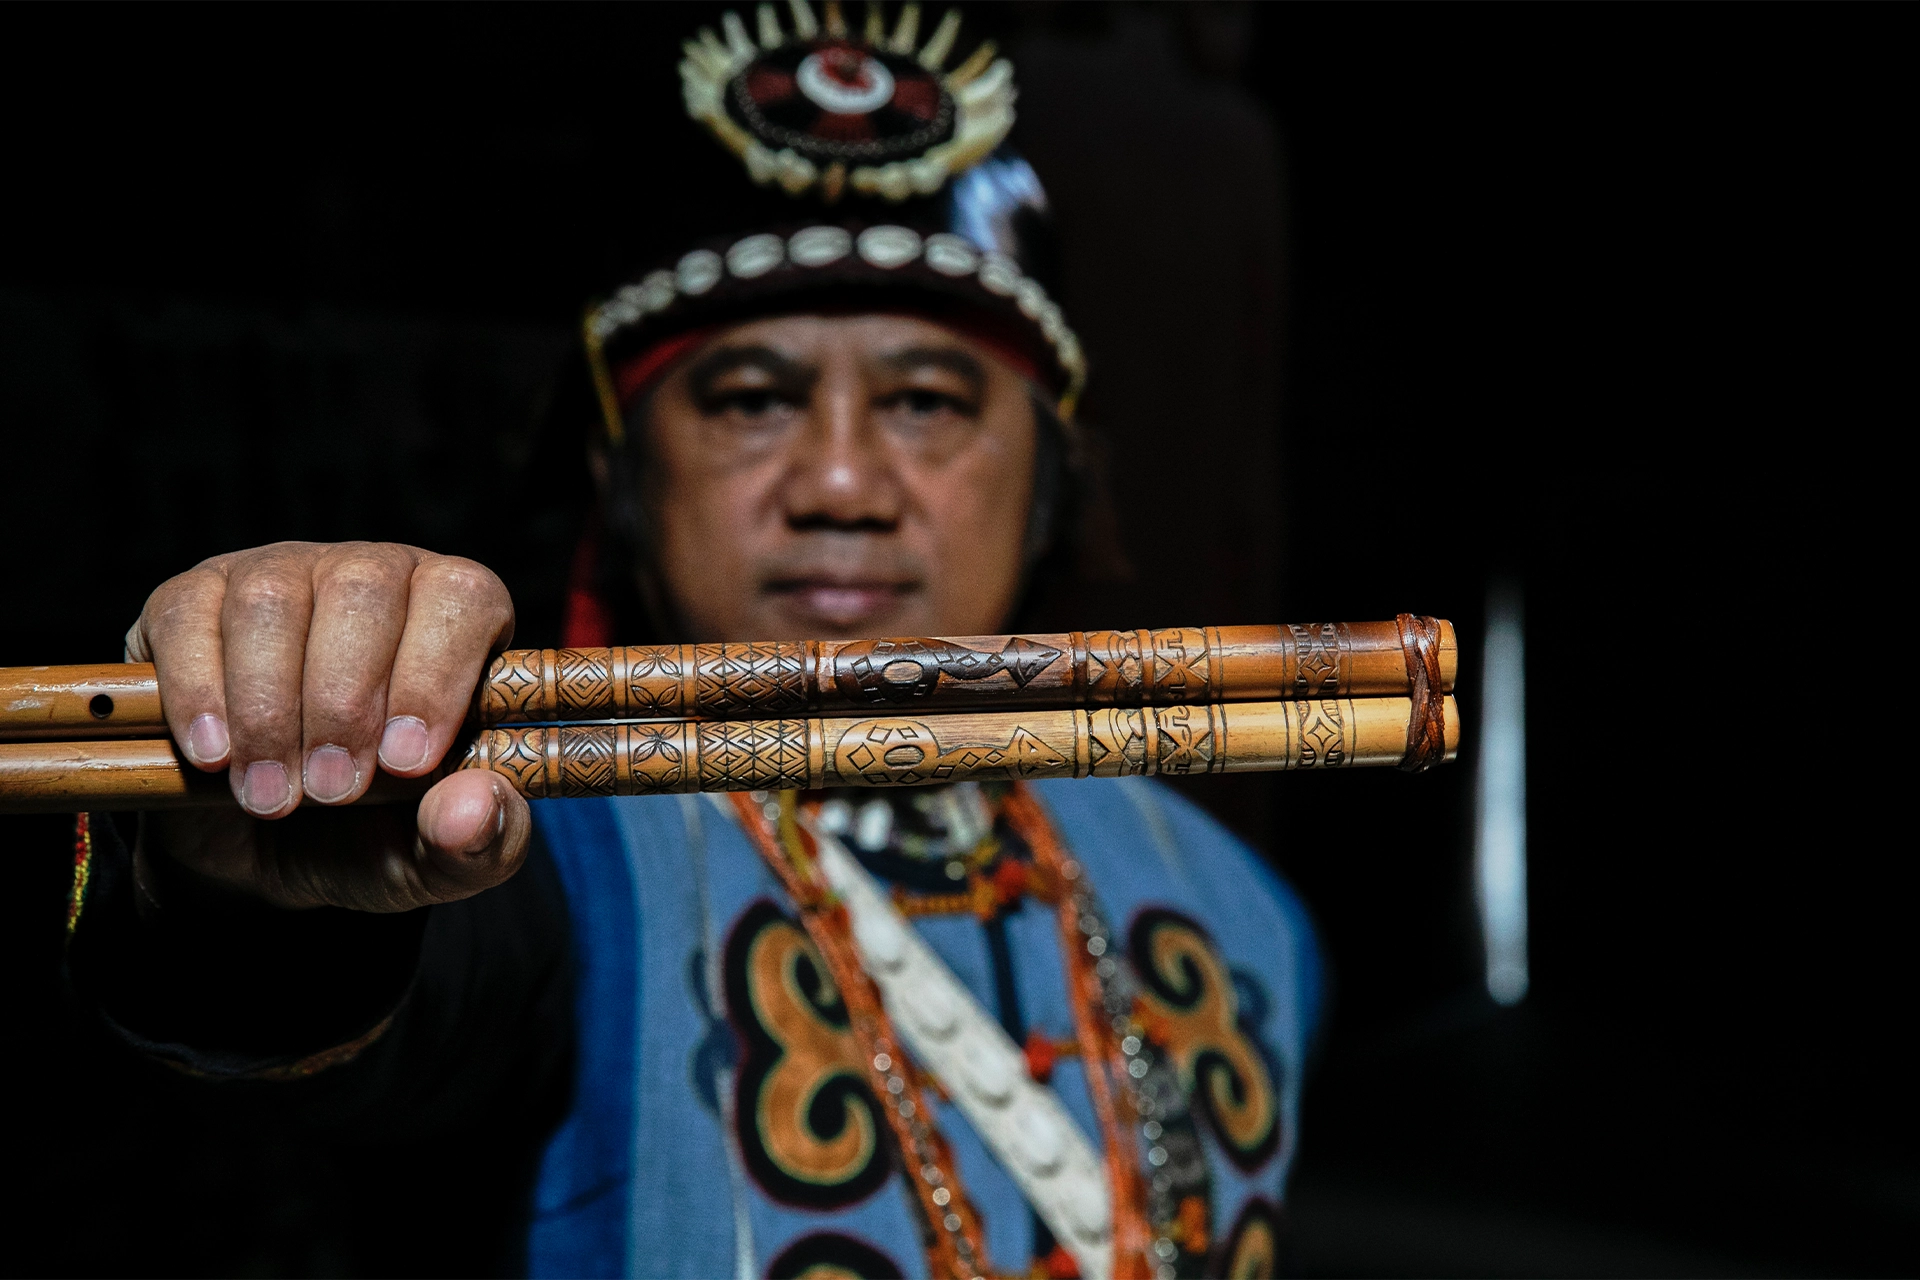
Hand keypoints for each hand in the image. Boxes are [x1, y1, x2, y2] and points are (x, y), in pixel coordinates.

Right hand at [127, 542, 528, 911]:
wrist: (261, 852)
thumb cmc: (370, 833)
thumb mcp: (437, 860)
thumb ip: (481, 842)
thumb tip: (476, 807)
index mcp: (456, 618)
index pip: (462, 597)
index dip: (434, 675)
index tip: (405, 763)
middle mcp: (371, 576)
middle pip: (362, 588)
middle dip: (344, 701)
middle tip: (332, 791)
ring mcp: (278, 576)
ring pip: (271, 600)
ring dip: (268, 708)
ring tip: (273, 796)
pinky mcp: (190, 601)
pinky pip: (188, 615)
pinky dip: (198, 692)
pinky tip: (214, 756)